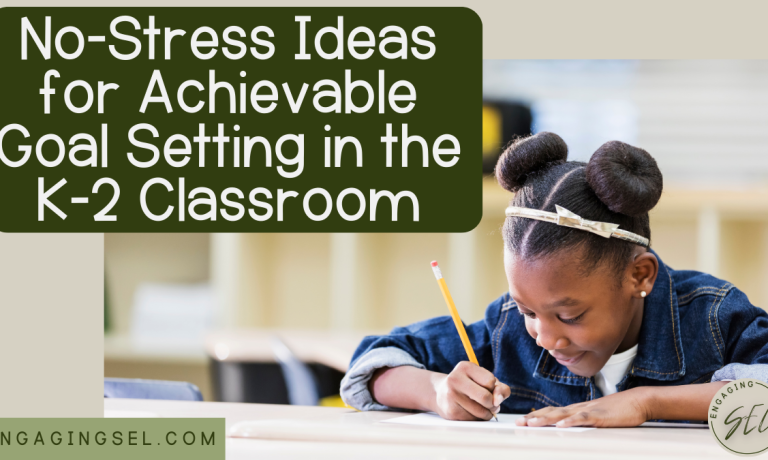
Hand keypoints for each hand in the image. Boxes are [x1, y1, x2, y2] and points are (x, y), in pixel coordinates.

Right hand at [431, 361, 510, 420]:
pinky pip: (473, 420)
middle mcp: (455, 379)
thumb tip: (498, 401)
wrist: (442, 393)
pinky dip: (476, 419)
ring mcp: (451, 395)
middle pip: (486, 398)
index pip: (490, 381)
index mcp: (465, 367)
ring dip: (486, 414)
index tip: (486, 388)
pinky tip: (470, 412)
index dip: (493, 388)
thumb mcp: (485, 381)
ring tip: (479, 408)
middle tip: (489, 404)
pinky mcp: (450, 411)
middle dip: (492, 404)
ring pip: (481, 412)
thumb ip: (500, 389)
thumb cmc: (469, 386)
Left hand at [514, 387, 650, 427]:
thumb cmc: (618, 410)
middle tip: (519, 423)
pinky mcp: (600, 416)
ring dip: (546, 419)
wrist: (637, 401)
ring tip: (532, 424)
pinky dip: (571, 422)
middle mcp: (578, 408)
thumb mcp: (595, 416)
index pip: (552, 412)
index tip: (522, 420)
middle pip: (552, 412)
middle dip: (534, 418)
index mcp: (577, 409)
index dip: (536, 415)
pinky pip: (583, 418)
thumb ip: (582, 421)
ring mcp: (588, 411)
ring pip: (563, 415)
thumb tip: (569, 427)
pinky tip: (562, 425)